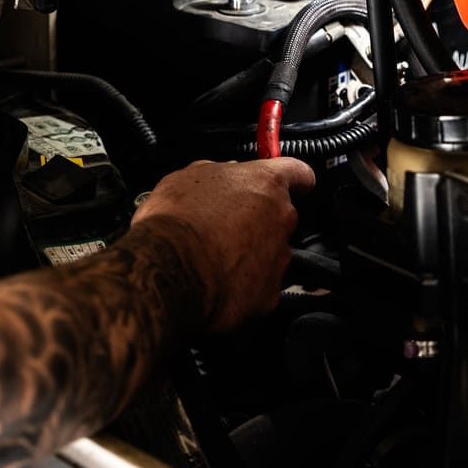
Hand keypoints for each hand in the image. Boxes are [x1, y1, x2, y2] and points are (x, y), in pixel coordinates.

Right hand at [130, 157, 313, 332]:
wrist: (168, 271)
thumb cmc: (176, 221)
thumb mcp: (187, 178)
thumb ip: (218, 172)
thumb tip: (225, 174)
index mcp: (265, 183)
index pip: (299, 173)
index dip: (293, 179)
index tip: (289, 185)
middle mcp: (281, 219)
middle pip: (282, 217)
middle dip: (260, 222)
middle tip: (227, 227)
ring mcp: (279, 259)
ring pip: (272, 253)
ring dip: (251, 255)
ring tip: (215, 258)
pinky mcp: (270, 295)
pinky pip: (261, 287)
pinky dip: (244, 286)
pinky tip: (217, 283)